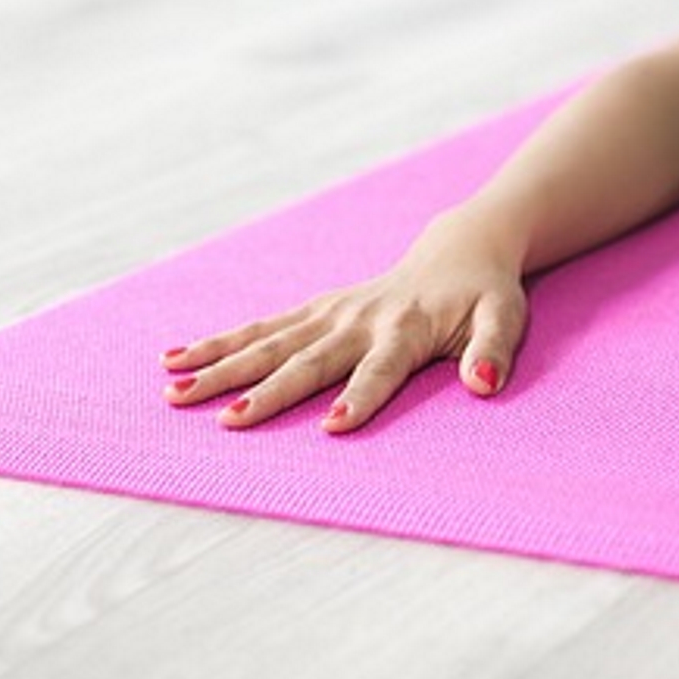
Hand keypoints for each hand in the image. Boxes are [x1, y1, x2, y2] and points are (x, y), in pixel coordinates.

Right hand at [158, 215, 528, 431]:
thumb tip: (483, 384)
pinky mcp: (314, 310)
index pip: (381, 370)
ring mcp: (331, 313)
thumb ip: (494, 351)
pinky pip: (260, 327)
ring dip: (222, 368)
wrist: (459, 251)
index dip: (360, 398)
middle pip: (309, 360)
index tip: (332, 427)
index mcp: (406, 330)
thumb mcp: (505, 319)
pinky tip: (174, 360)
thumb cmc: (485, 296)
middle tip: (228, 421)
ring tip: (175, 393)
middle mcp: (360, 320)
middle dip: (268, 391)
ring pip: (269, 342)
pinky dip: (218, 342)